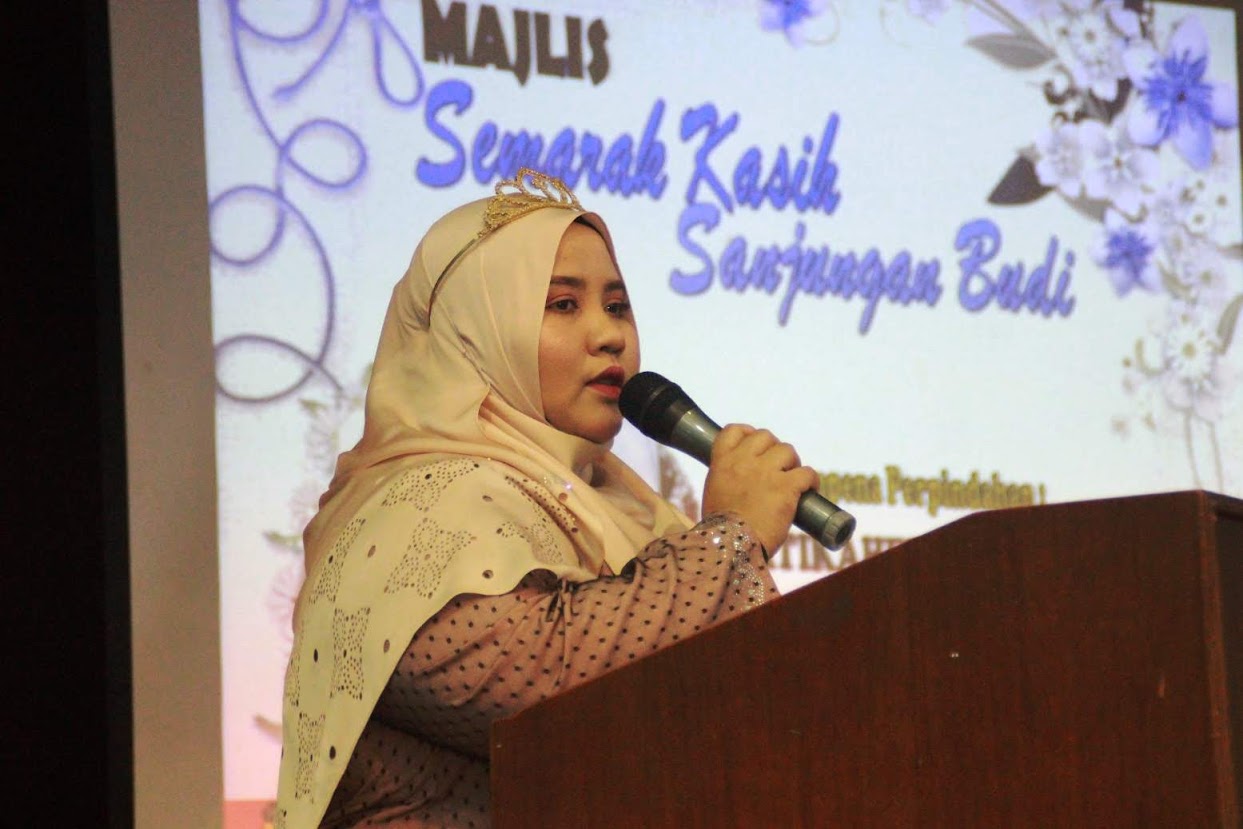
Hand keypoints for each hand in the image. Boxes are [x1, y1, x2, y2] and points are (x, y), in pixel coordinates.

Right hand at [700, 424, 820, 552]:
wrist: (730, 547)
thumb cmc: (721, 529)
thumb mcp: (715, 494)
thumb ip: (728, 481)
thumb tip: (745, 484)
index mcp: (722, 462)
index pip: (734, 430)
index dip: (747, 433)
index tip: (756, 446)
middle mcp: (743, 461)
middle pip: (765, 436)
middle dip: (774, 449)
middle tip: (778, 467)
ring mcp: (765, 472)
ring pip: (788, 450)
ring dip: (793, 463)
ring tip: (793, 480)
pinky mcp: (786, 487)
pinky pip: (807, 472)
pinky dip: (811, 480)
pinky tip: (810, 490)